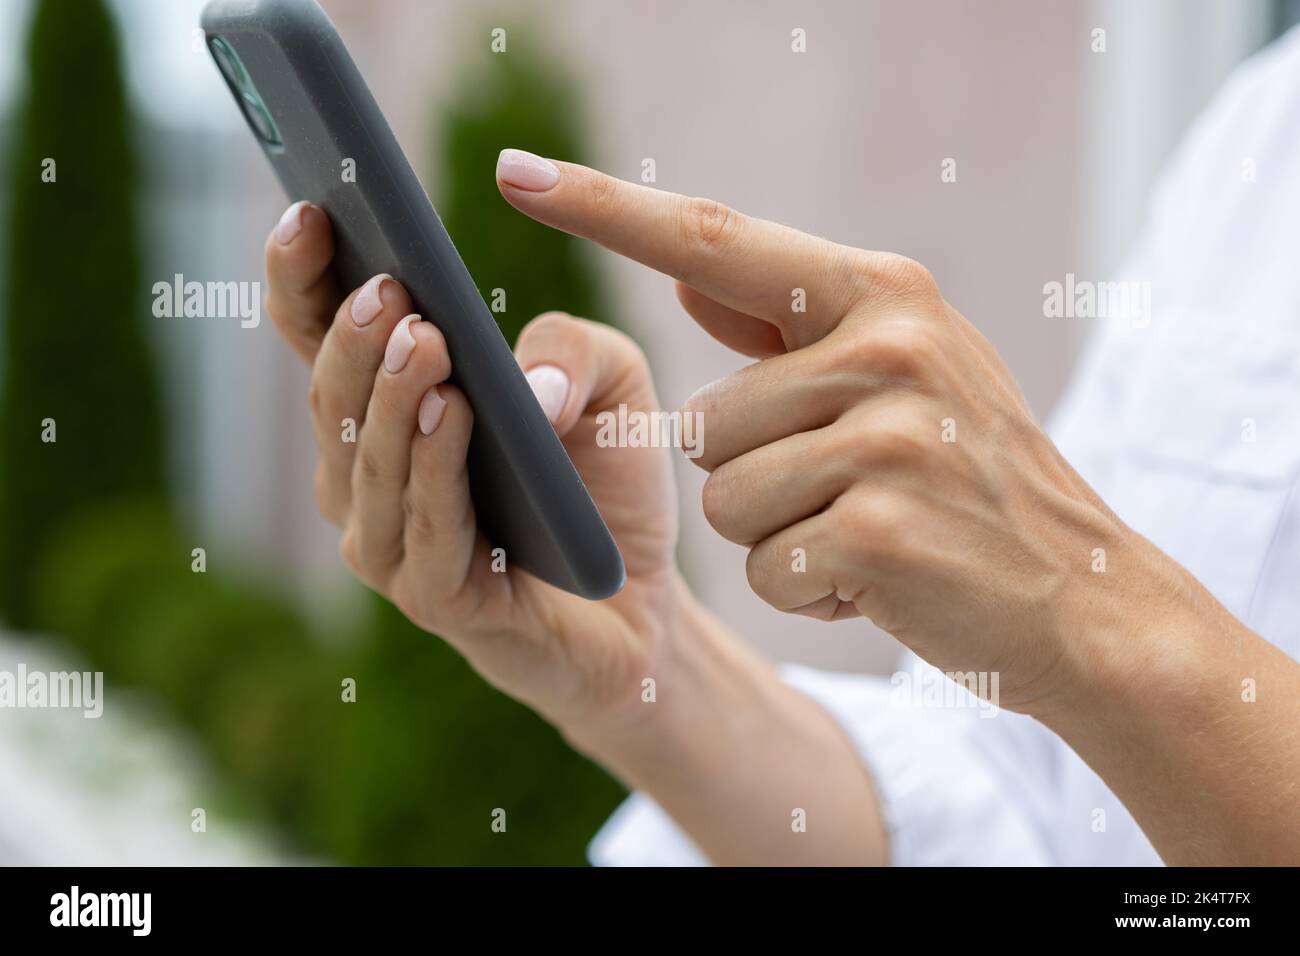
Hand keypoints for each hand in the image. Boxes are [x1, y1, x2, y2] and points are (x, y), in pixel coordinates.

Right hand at [264, 199, 889, 864]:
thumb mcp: (612, 387)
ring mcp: (393, 543)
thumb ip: (573, 350)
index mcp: (390, 410)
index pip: (321, 337)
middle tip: (388, 284)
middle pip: (334, 395)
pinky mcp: (439, 601)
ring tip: (421, 336)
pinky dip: (433, 470)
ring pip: (369, 462)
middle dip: (354, 335)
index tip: (312, 212)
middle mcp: (369, 475)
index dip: (304, 277)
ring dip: (390, 395)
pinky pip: (424, 531)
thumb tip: (524, 380)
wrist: (642, 605)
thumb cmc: (603, 486)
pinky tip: (452, 414)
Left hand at [496, 149, 1172, 716]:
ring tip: (867, 534)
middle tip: (850, 494)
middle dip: (753, 479)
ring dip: (780, 538)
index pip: (714, 239)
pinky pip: (766, 569)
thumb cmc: (971, 479)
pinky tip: (880, 582)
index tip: (518, 173)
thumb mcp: (902, 373)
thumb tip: (684, 277)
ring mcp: (888, 436)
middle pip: (701, 421)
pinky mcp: (880, 529)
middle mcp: (887, 347)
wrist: (1080, 594)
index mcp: (880, 293)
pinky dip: (808, 593)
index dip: (608, 210)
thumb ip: (788, 324)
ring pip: (725, 501)